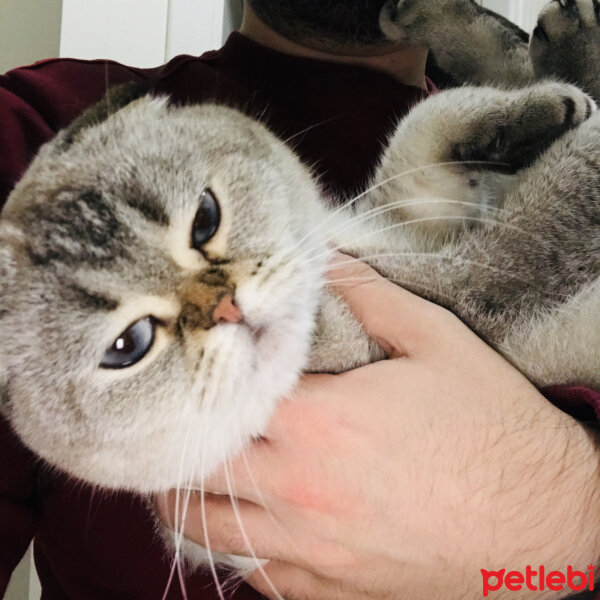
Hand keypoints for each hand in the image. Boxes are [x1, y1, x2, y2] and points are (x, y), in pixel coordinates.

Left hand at [157, 255, 599, 599]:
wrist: (546, 519)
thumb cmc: (492, 426)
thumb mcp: (436, 339)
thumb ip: (368, 294)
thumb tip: (326, 257)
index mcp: (321, 421)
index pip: (226, 392)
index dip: (209, 370)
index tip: (202, 358)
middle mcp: (300, 489)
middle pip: (200, 462)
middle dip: (183, 434)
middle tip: (181, 413)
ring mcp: (310, 548)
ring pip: (208, 527)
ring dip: (188, 496)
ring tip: (187, 469)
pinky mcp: (329, 588)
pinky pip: (253, 575)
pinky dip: (234, 548)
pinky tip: (243, 523)